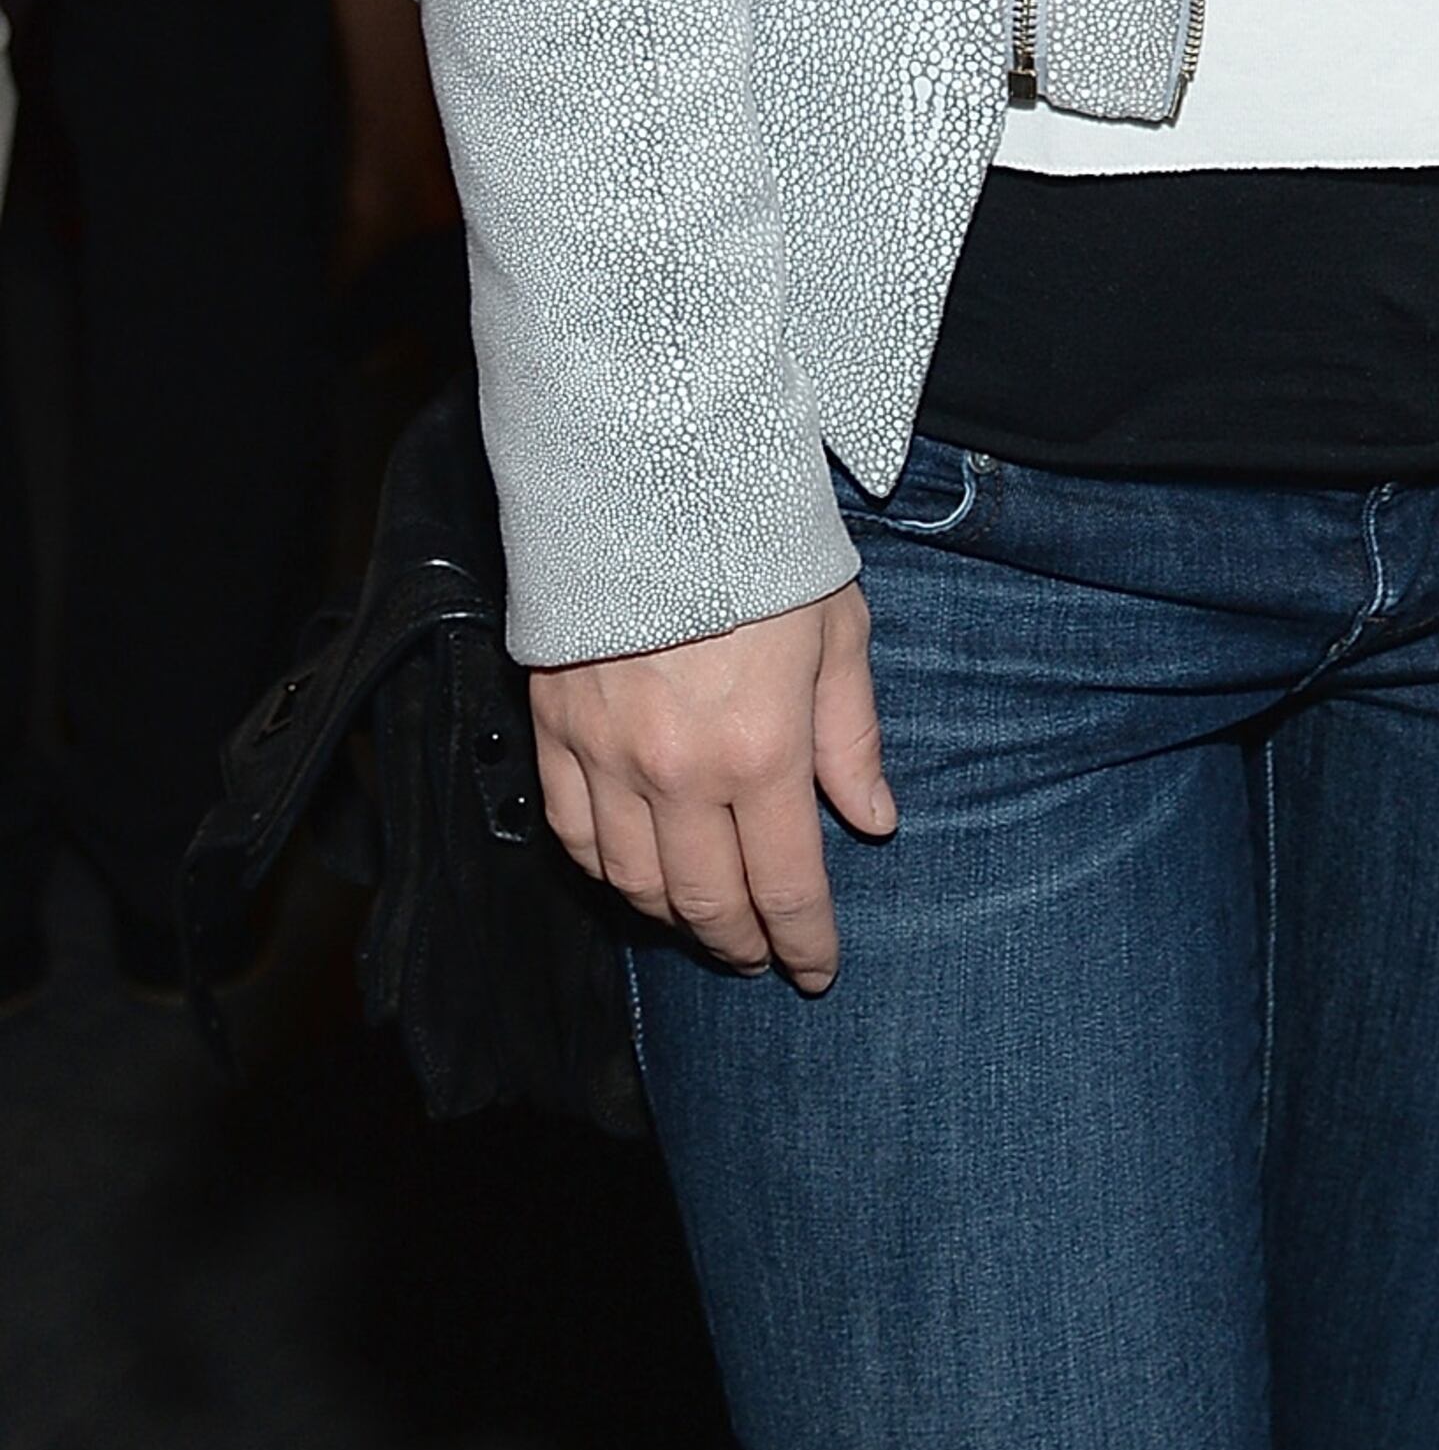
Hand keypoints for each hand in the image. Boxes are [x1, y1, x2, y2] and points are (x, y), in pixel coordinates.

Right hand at [528, 583, 895, 988]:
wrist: (651, 479)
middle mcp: (679, 773)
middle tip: (762, 956)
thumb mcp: (837, 630)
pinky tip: (633, 875)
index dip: (805, 941)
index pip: (786, 885)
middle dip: (741, 943)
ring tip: (705, 922)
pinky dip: (606, 871)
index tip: (818, 970)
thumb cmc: (759, 546)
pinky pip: (573, 835)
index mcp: (761, 750)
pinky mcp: (554, 733)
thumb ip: (851, 737)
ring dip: (674, 918)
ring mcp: (607, 759)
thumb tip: (873, 822)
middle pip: (707, 901)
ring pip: (635, 883)